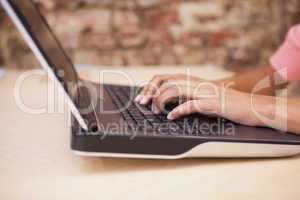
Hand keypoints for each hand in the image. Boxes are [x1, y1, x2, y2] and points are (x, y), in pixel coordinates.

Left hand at [140, 74, 272, 126]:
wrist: (251, 107)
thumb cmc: (227, 104)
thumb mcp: (204, 98)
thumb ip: (188, 97)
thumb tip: (169, 104)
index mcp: (194, 81)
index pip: (166, 77)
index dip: (151, 85)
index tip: (142, 96)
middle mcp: (197, 83)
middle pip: (166, 81)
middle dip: (150, 91)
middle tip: (141, 103)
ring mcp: (205, 92)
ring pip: (175, 90)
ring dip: (161, 101)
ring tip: (155, 111)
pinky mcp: (212, 103)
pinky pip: (191, 105)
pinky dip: (178, 111)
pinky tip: (171, 117)